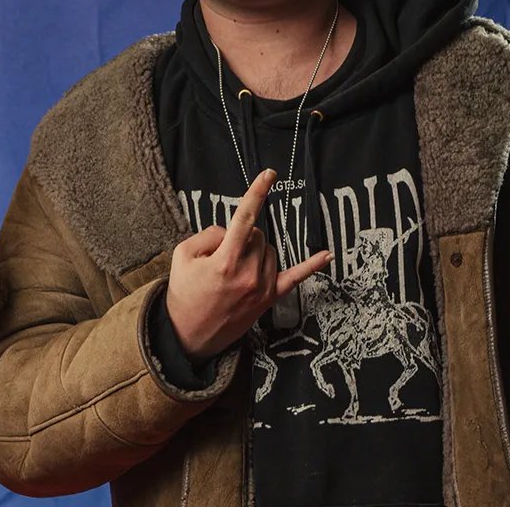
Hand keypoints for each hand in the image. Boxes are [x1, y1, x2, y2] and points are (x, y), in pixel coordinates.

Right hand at [166, 169, 332, 361]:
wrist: (188, 335)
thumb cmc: (183, 294)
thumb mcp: (182, 256)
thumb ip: (207, 235)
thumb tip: (230, 231)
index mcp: (225, 261)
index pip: (245, 218)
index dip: (257, 193)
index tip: (269, 174)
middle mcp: (248, 273)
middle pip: (258, 235)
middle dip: (242, 236)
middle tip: (220, 255)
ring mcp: (261, 288)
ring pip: (270, 250)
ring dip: (255, 250)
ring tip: (232, 269)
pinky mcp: (268, 300)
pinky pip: (295, 278)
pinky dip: (311, 265)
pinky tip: (327, 255)